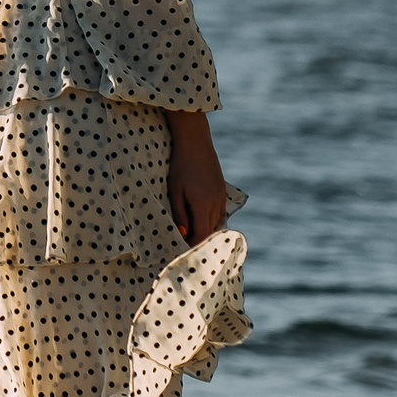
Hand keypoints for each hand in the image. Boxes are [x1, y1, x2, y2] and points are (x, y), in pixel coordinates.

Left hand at [167, 109, 228, 244]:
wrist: (195, 141)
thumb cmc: (180, 165)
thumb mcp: (174, 190)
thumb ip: (179, 213)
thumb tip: (183, 233)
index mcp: (204, 205)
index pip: (201, 235)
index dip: (193, 246)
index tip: (184, 255)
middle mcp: (216, 204)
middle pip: (211, 232)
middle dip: (200, 242)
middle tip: (188, 252)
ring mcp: (221, 197)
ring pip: (217, 223)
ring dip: (207, 232)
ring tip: (194, 240)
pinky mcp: (221, 191)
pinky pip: (219, 213)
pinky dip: (212, 222)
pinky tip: (202, 223)